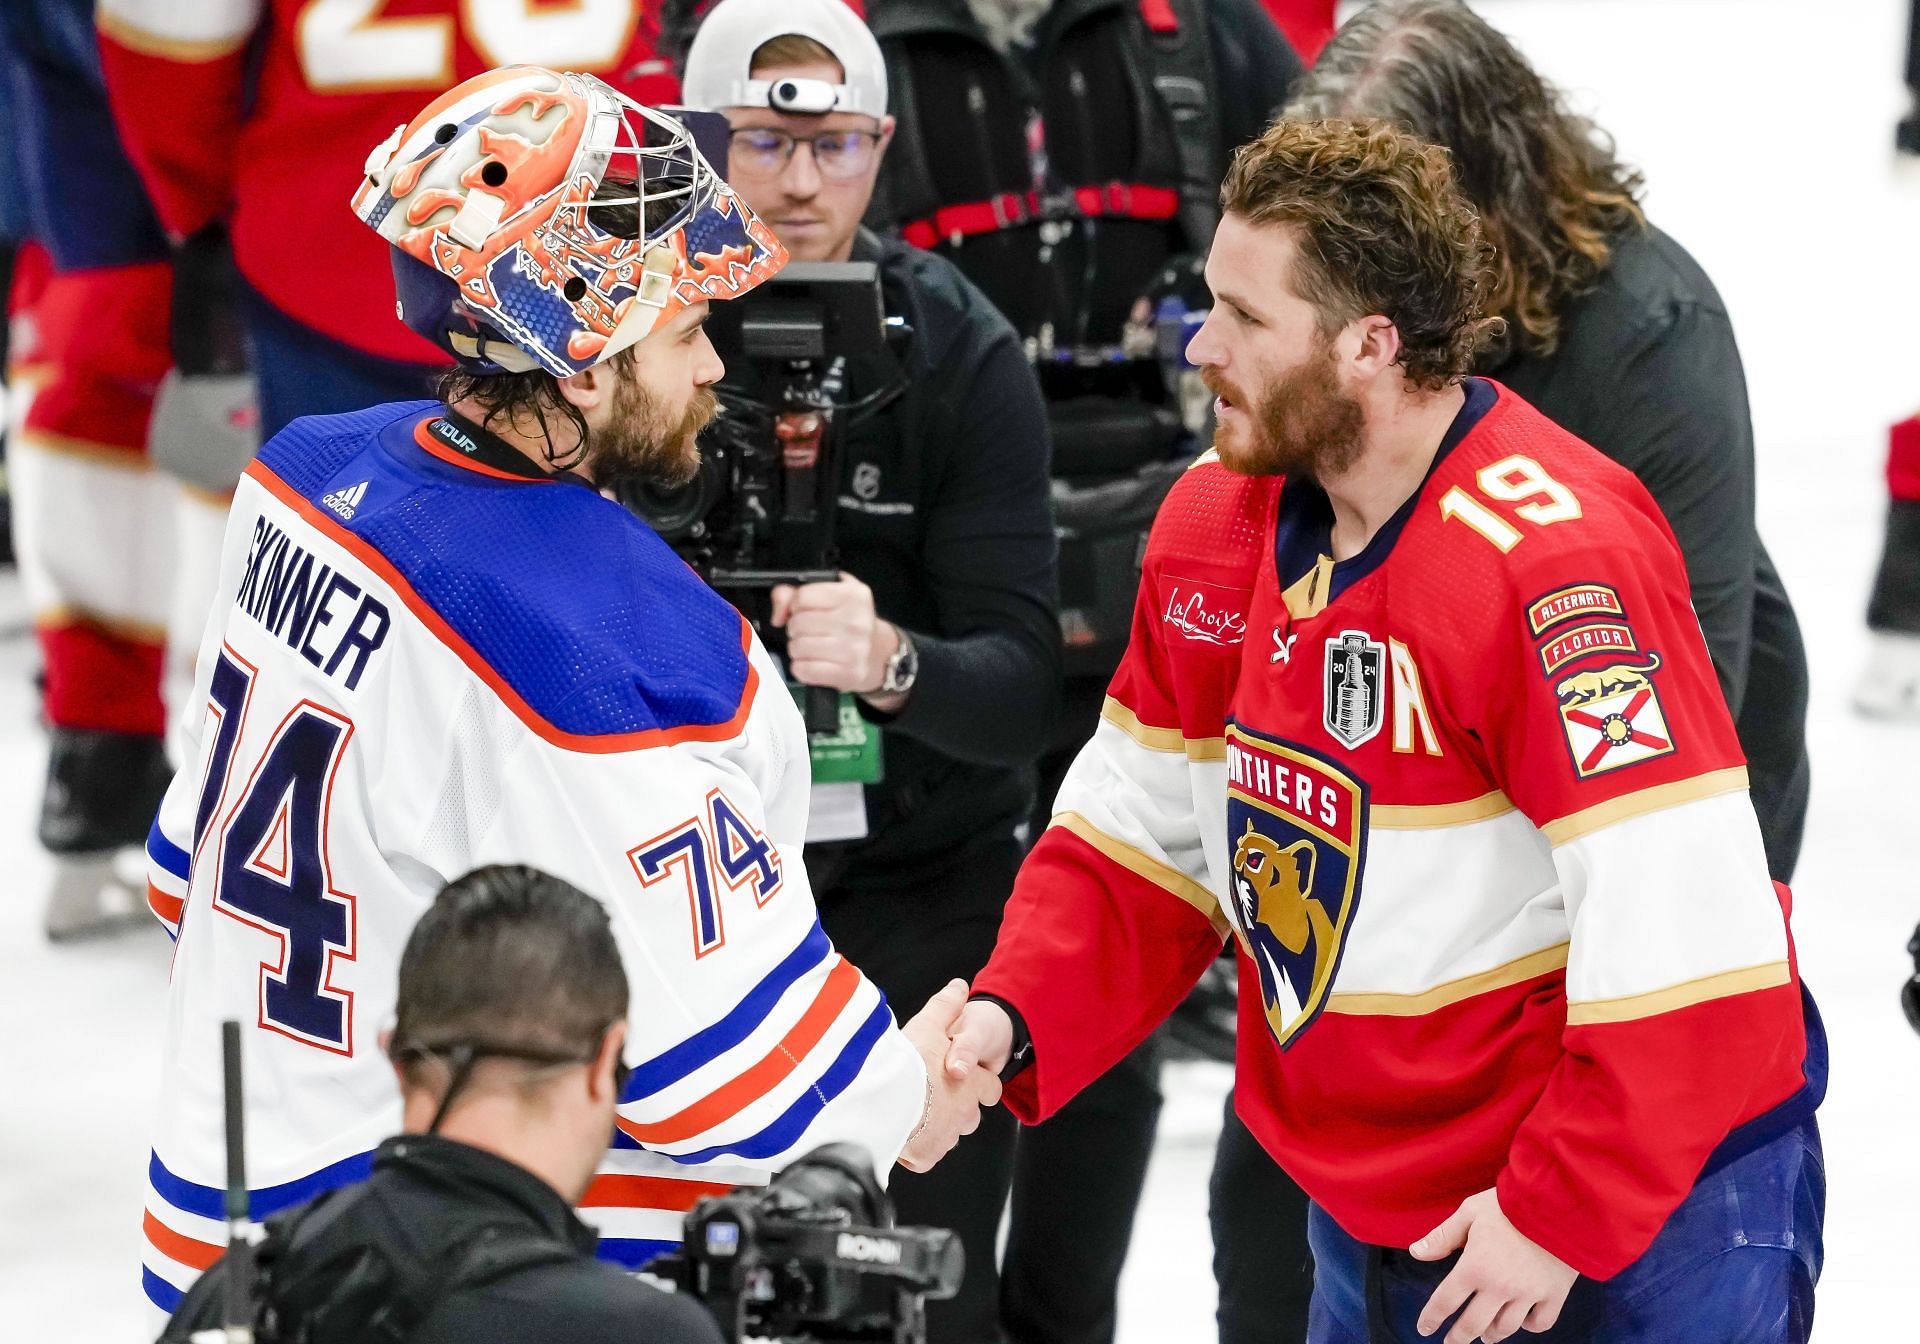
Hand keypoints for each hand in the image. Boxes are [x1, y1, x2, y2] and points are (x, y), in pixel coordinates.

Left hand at [770, 574, 897, 695]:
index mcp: (854, 595)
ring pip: (797, 647)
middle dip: (796, 628)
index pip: (802, 597)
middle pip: (797, 623)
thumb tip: (778, 614)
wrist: (878, 654)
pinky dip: (801, 668)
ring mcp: (854, 650)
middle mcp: (857, 621)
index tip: (805, 610)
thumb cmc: (849, 621)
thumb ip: (794, 592)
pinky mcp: (848, 673)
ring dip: (798, 648)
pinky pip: (803, 670)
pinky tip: (814, 662)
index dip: (796, 605)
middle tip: (810, 631)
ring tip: (812, 647)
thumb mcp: (830, 594)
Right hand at [898, 980, 1002, 1172]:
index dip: (978, 1083)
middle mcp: (965, 1113)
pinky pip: (927, 1153)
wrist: (882, 1101)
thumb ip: (945, 1007)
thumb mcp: (928, 1025)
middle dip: (954, 1107)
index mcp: (972, 1082)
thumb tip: (960, 986)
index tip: (961, 1078)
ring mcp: (947, 1138)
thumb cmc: (908, 1062)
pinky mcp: (928, 1157)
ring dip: (935, 1126)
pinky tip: (900, 1128)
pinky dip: (917, 1145)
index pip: (990, 1088)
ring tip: (911, 1110)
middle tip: (929, 1094)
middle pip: (969, 1115)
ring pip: (948, 1134)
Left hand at [1411, 1189, 1577, 1342]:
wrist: (1559, 1200)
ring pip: (1505, 1327)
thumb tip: (1415, 1252)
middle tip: (1451, 1343)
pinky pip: (1540, 1322)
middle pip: (1473, 1324)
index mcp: (1475, 1266)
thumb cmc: (1511, 1202)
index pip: (1446, 1301)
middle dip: (1458, 1338)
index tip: (1425, 1329)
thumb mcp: (1470, 1212)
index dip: (1432, 1318)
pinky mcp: (1555, 1293)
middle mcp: (1499, 1287)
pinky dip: (1529, 1326)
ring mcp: (1529, 1294)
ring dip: (1491, 1334)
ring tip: (1484, 1336)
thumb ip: (1443, 1236)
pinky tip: (1522, 1323)